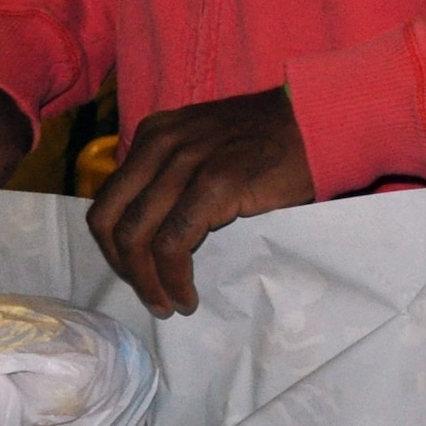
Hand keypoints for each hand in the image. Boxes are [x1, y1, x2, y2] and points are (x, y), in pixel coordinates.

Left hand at [87, 86, 313, 315]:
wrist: (318, 123)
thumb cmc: (270, 142)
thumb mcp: (204, 143)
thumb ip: (171, 171)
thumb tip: (149, 224)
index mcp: (154, 135)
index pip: (107, 199)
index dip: (112, 245)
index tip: (135, 271)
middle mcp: (161, 144)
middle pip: (109, 219)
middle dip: (122, 266)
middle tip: (147, 292)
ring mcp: (186, 163)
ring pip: (136, 235)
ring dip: (146, 280)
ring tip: (166, 302)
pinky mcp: (215, 184)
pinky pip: (173, 243)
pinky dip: (173, 277)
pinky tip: (186, 295)